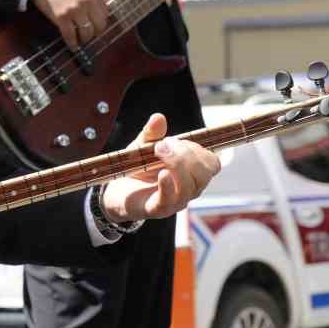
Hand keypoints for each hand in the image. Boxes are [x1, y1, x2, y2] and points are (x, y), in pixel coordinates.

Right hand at [30, 0, 110, 49]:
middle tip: (91, 35)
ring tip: (81, 40)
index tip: (97, 26)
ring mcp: (74, 10)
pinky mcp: (61, 17)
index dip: (101, 22)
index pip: (105, 13)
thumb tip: (96, 11)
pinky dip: (72, 43)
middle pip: (99, 25)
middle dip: (95, 33)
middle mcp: (86, 1)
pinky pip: (70, 35)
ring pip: (86, 33)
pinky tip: (73, 46)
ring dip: (85, 39)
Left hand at [100, 113, 220, 220]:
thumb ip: (152, 133)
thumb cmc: (138, 168)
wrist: (116, 191)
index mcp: (192, 173)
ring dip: (176, 165)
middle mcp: (189, 189)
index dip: (199, 150)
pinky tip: (161, 173)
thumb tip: (158, 117)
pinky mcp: (157, 210)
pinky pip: (169, 201)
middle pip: (204, 174)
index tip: (175, 141)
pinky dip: (167, 186)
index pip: (212, 164)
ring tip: (157, 151)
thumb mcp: (144, 146)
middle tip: (162, 145)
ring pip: (189, 187)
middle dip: (186, 155)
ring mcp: (175, 201)